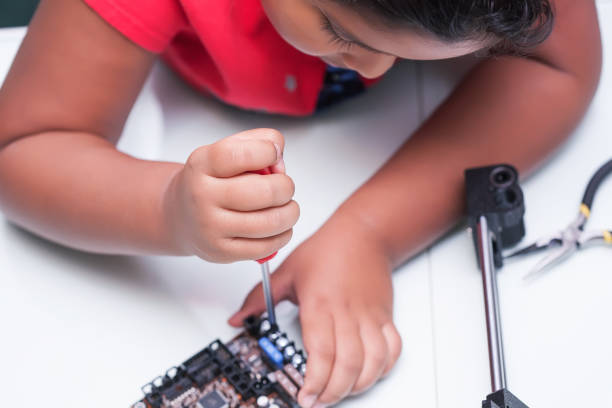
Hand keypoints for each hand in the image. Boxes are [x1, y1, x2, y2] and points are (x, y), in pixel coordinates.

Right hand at [164, 128, 298, 262]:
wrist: (181, 215)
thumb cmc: (211, 181)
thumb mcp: (225, 151)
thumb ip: (258, 141)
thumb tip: (279, 158)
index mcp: (202, 164)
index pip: (239, 154)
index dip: (267, 151)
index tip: (273, 154)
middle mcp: (201, 196)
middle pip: (263, 191)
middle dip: (286, 187)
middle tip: (285, 187)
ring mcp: (210, 227)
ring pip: (269, 222)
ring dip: (290, 213)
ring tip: (287, 207)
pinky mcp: (221, 251)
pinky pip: (265, 247)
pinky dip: (283, 235)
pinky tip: (279, 227)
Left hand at [229, 216, 401, 406]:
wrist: (363, 233)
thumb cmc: (326, 250)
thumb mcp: (286, 271)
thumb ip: (259, 298)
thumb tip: (236, 318)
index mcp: (320, 304)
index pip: (321, 353)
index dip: (314, 381)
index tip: (304, 395)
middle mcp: (347, 313)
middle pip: (348, 365)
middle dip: (333, 392)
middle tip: (317, 401)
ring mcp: (369, 316)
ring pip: (373, 362)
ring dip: (358, 384)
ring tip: (340, 393)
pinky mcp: (384, 316)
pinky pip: (392, 348)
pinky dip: (383, 367)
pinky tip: (368, 374)